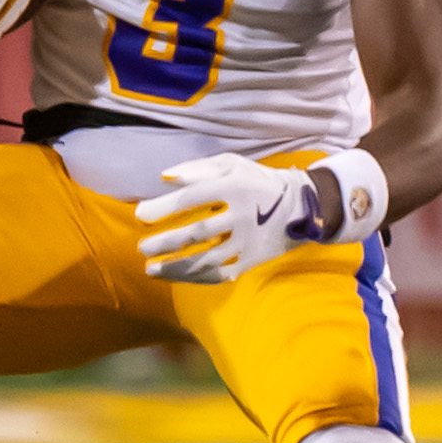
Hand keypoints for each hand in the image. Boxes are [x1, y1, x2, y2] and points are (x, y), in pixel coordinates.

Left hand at [135, 153, 328, 284]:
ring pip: (209, 259)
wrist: (300, 206)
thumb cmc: (255, 181)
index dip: (164, 207)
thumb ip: (196, 169)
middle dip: (167, 242)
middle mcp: (241, 215)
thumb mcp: (230, 164)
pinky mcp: (252, 260)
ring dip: (177, 267)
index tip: (141, 215)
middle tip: (142, 248)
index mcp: (233, 187)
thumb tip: (164, 178)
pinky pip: (222, 273)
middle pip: (200, 232)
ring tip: (151, 269)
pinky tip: (176, 277)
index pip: (193, 197)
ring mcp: (248, 241)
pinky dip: (197, 278)